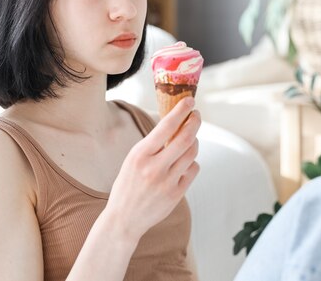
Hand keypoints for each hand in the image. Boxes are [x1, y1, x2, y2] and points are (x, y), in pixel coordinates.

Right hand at [104, 97, 200, 242]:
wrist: (124, 219)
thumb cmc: (128, 185)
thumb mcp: (133, 160)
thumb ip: (152, 145)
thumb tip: (175, 124)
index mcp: (140, 155)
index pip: (166, 126)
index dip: (181, 111)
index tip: (190, 101)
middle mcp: (154, 167)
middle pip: (185, 138)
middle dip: (194, 122)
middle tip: (196, 115)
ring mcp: (167, 182)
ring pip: (192, 153)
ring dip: (194, 142)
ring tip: (190, 139)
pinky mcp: (177, 194)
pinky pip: (193, 170)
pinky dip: (191, 163)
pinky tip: (184, 163)